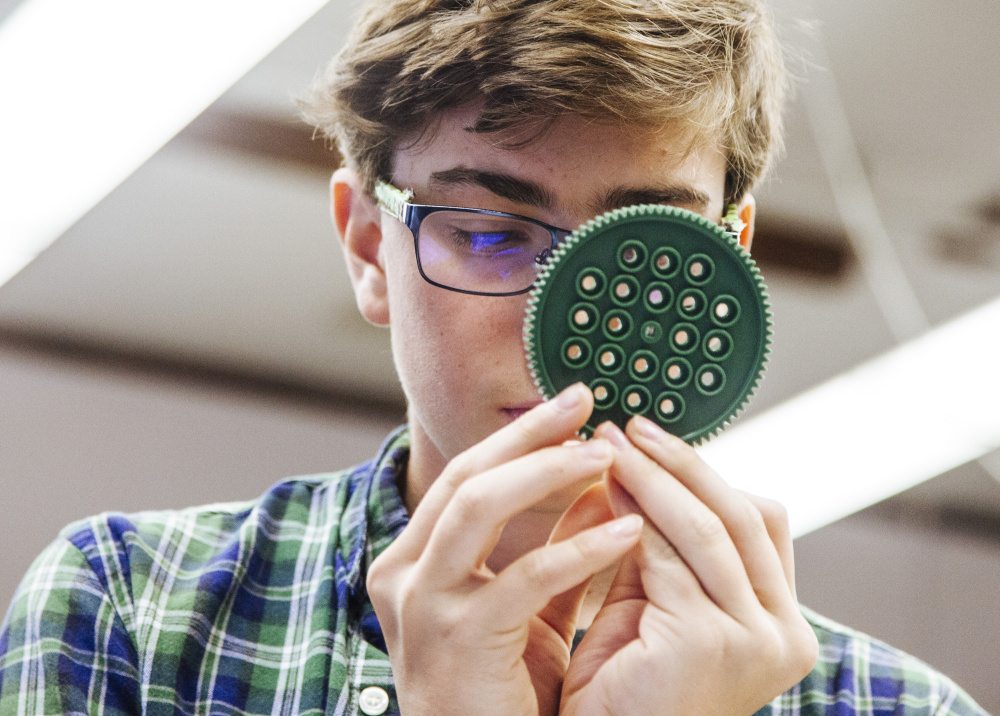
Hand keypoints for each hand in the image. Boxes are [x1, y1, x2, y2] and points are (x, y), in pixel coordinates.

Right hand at [367, 384, 643, 715]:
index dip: (519, 438)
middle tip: (585, 402)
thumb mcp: (529, 607)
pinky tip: (627, 532)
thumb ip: (554, 545)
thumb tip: (600, 482)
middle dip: (529, 435)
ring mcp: (422, 606)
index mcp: (415, 561)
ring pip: (477, 507)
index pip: (466, 477)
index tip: (571, 407)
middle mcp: (404, 574)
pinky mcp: (457, 641)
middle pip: (466, 477)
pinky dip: (579, 549)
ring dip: (546, 473)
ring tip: (606, 456)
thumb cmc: (503, 692)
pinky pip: (524, 578)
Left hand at [560, 416, 818, 715]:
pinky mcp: (709, 641)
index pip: (760, 523)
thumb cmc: (623, 692)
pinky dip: (633, 515)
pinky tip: (605, 487)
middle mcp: (783, 634)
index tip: (654, 442)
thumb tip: (639, 473)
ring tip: (610, 444)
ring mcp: (753, 640)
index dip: (708, 475)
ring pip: (706, 527)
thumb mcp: (654, 606)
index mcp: (781, 624)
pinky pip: (665, 557)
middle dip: (681, 463)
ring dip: (653, 477)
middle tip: (629, 425)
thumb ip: (660, 549)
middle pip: (742, 514)